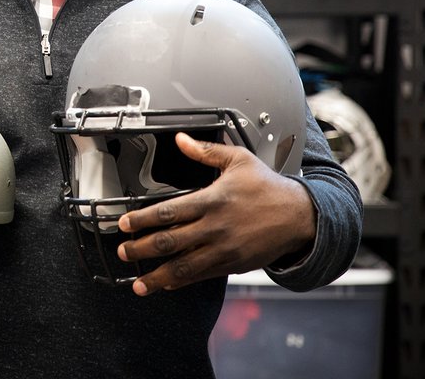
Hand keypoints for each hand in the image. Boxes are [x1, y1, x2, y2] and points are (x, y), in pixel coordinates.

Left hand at [116, 132, 315, 296]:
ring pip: (184, 267)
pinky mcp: (232, 265)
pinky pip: (202, 276)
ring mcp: (224, 249)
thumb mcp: (238, 161)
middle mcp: (215, 227)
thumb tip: (181, 139)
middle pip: (170, 242)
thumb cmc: (269, 188)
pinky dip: (182, 281)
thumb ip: (205, 151)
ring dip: (157, 277)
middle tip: (123, 252)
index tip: (124, 224)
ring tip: (138, 284)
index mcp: (212, 200)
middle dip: (142, 249)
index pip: (168, 212)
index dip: (143, 220)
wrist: (301, 216)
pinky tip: (167, 284)